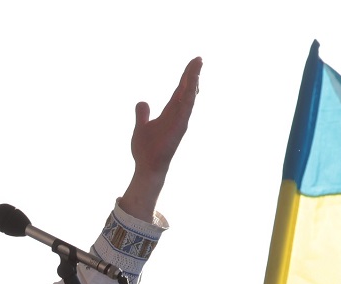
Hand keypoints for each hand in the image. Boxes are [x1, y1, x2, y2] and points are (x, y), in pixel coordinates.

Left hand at [118, 56, 202, 220]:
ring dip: (194, 80)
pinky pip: (186, 108)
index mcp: (170, 112)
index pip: (180, 90)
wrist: (146, 167)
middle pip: (187, 90)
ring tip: (198, 64)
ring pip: (189, 96)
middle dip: (193, 74)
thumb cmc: (145, 150)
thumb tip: (142, 102)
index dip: (186, 76)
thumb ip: (143, 114)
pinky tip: (193, 83)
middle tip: (199, 58)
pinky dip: (190, 95)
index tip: (193, 62)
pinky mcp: (180, 127)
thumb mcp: (141, 127)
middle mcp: (178, 115)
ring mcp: (180, 120)